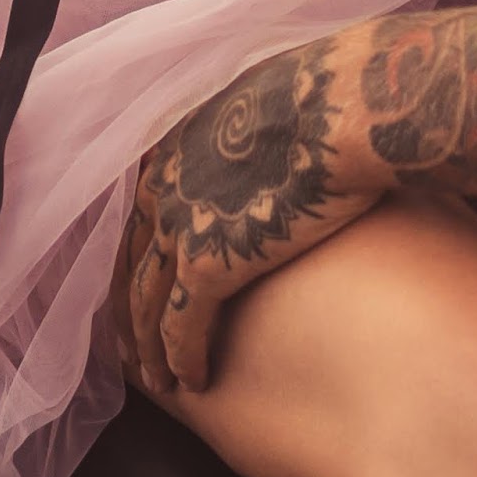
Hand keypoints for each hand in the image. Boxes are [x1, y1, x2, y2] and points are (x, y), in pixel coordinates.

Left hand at [113, 29, 388, 394]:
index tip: (145, 281)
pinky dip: (181, 357)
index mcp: (180, 142)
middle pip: (134, 259)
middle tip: (130, 343)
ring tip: (158, 379)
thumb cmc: (333, 95)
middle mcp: (166, 184)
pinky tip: (190, 381)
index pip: (146, 211)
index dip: (144, 253)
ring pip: (147, 300)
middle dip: (130, 306)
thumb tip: (288, 131)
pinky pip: (181, 325)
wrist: (346, 107)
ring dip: (148, 345)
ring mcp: (180, 225)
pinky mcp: (207, 264)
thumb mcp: (279, 98)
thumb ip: (263, 126)